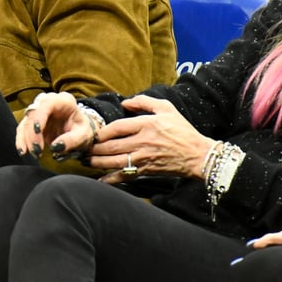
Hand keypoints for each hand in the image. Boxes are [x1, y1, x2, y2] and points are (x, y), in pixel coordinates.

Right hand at [16, 92, 97, 159]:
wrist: (79, 130)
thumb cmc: (82, 129)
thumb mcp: (84, 135)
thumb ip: (72, 140)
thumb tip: (56, 147)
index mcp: (63, 100)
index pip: (45, 104)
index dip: (38, 117)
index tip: (38, 133)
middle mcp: (48, 102)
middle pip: (33, 113)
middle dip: (32, 133)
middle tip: (37, 151)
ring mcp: (39, 111)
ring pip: (26, 122)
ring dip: (26, 138)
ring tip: (34, 153)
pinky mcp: (33, 121)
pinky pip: (23, 129)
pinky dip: (22, 140)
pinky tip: (23, 150)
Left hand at [88, 94, 212, 183]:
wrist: (198, 155)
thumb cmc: (183, 130)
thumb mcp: (167, 108)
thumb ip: (145, 102)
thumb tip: (125, 102)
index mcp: (146, 124)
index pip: (116, 128)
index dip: (101, 132)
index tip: (92, 134)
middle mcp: (142, 142)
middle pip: (111, 146)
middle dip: (94, 149)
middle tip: (83, 149)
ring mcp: (143, 158)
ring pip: (114, 161)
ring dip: (97, 162)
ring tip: (86, 161)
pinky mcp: (146, 171)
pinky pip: (124, 176)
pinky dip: (110, 179)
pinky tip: (99, 180)